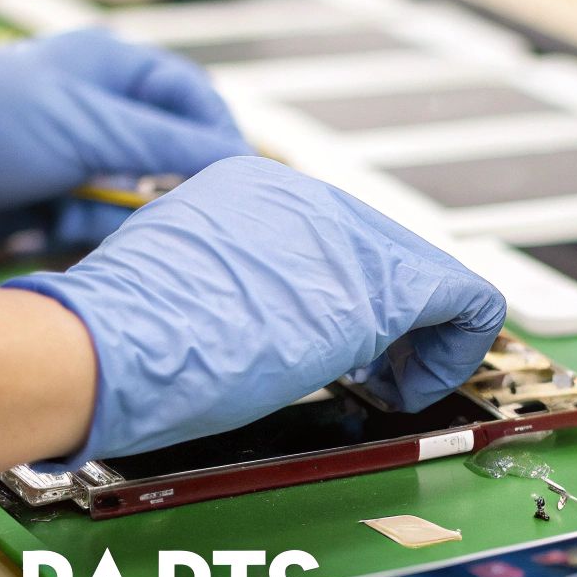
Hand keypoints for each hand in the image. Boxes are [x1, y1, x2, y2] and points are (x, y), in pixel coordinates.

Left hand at [0, 29, 249, 256]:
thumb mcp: (84, 125)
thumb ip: (163, 144)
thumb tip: (234, 160)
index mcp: (106, 67)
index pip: (190, 99)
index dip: (218, 139)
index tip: (239, 183)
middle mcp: (92, 111)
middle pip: (165, 154)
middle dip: (175, 189)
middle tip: (192, 223)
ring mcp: (67, 158)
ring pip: (131, 198)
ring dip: (128, 220)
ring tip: (120, 234)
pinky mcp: (42, 203)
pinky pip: (92, 227)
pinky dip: (89, 238)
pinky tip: (68, 241)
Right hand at [6, 157, 507, 464]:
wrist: (112, 344)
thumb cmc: (120, 334)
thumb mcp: (172, 284)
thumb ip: (214, 281)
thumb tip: (238, 313)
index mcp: (248, 187)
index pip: (331, 239)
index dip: (340, 296)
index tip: (331, 345)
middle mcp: (303, 196)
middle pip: (386, 252)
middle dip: (391, 319)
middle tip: (371, 373)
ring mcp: (344, 237)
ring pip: (429, 274)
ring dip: (419, 339)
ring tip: (387, 385)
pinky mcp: (380, 289)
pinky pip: (464, 303)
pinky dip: (453, 351)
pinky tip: (409, 389)